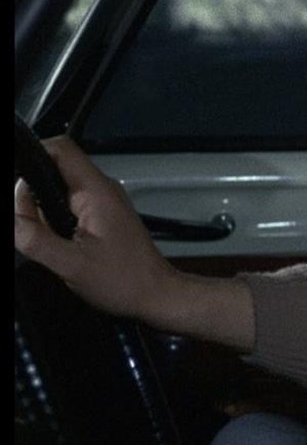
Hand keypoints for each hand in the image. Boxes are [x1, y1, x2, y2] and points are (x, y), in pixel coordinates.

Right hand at [14, 137, 254, 349]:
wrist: (155, 295)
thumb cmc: (121, 280)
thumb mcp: (71, 264)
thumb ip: (36, 239)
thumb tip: (13, 218)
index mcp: (96, 191)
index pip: (62, 148)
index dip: (34, 153)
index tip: (15, 182)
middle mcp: (100, 189)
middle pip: (55, 169)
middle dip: (30, 192)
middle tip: (25, 224)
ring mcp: (102, 202)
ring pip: (58, 190)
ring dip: (40, 209)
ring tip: (39, 237)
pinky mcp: (101, 217)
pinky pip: (67, 206)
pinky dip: (52, 219)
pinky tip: (53, 242)